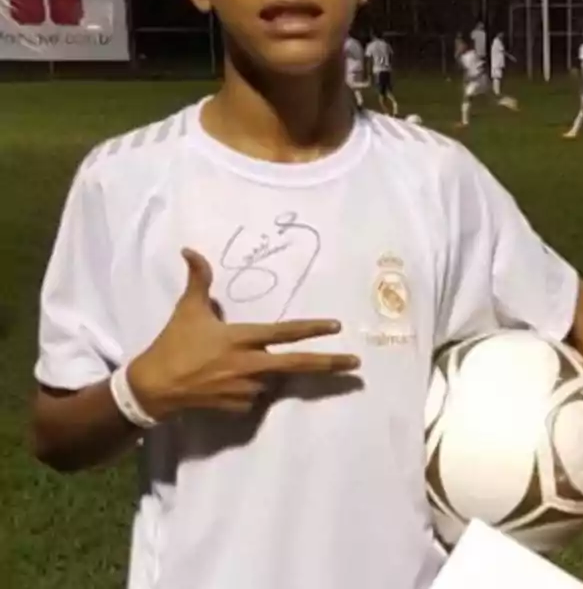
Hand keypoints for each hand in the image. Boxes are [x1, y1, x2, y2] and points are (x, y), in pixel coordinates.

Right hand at [127, 249, 360, 418]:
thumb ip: (198, 280)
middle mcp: (249, 365)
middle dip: (329, 364)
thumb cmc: (173, 345)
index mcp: (241, 339)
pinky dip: (249, 391)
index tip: (337, 326)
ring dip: (267, 374)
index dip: (312, 328)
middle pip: (297, 364)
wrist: (152, 388)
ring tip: (233, 367)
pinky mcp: (237, 407)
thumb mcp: (187, 310)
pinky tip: (227, 384)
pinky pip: (255, 398)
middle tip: (355, 364)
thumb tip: (191, 249)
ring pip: (272, 381)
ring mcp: (245, 389)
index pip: (284, 332)